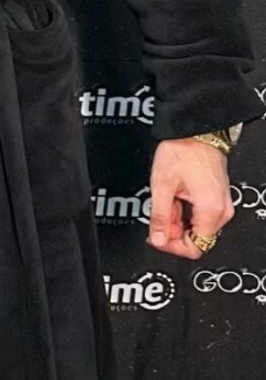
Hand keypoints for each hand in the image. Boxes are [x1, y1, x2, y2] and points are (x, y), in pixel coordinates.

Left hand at [148, 138, 233, 259]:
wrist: (196, 131)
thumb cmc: (182, 151)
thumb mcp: (162, 185)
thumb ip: (159, 216)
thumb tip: (158, 239)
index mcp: (211, 210)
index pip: (194, 248)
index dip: (171, 246)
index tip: (156, 237)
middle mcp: (222, 211)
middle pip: (197, 238)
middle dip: (173, 229)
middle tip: (159, 211)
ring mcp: (222, 204)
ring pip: (197, 227)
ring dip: (178, 219)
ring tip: (166, 198)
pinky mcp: (218, 198)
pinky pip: (201, 215)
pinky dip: (185, 210)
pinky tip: (175, 196)